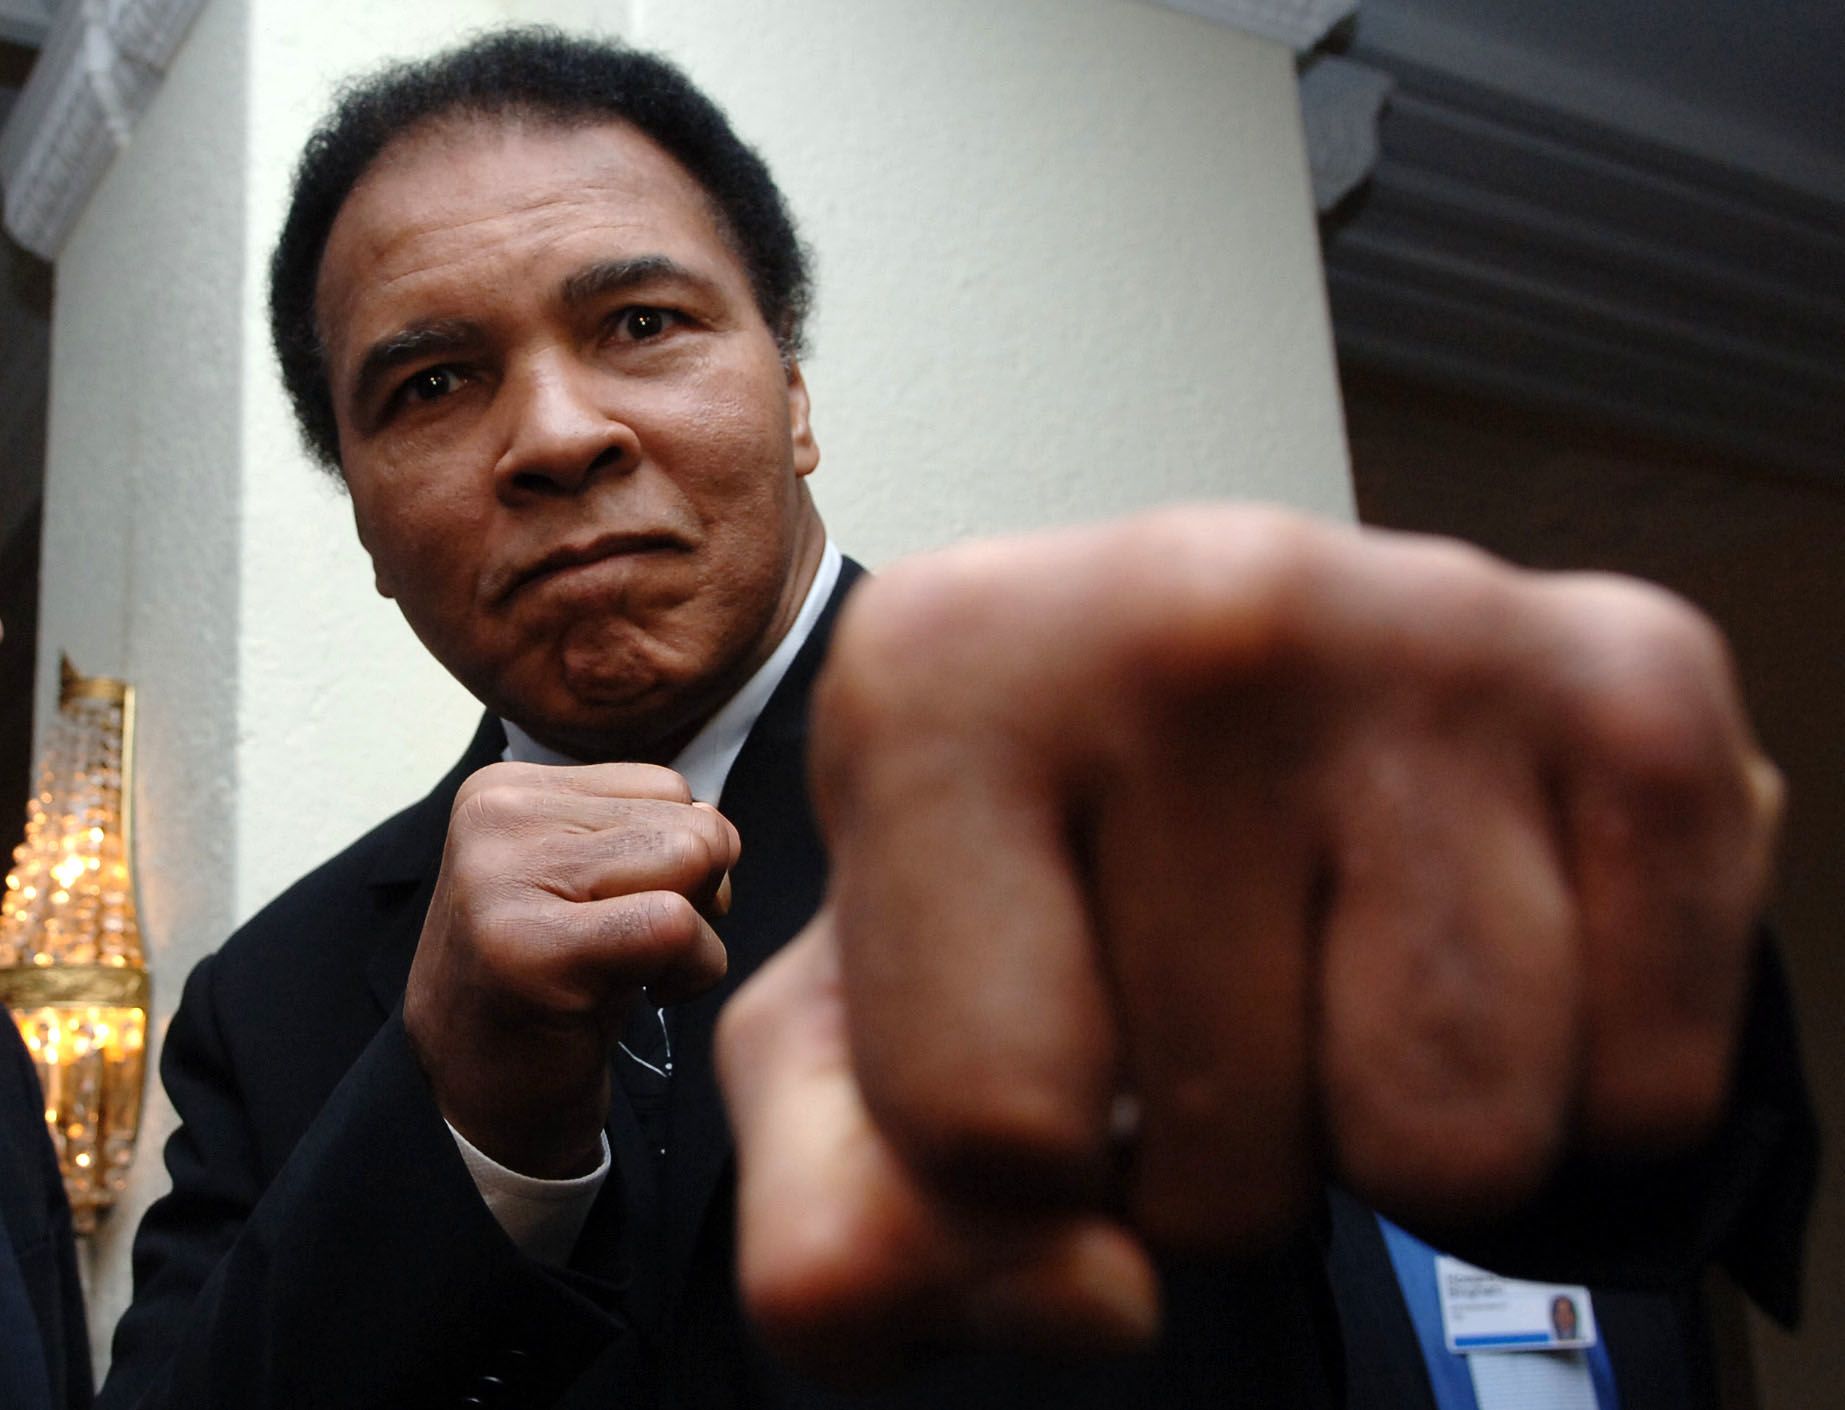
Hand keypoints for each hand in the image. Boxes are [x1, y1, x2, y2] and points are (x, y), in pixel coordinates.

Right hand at [405, 761, 735, 1176]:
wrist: (481, 1091)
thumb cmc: (557, 982)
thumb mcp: (594, 880)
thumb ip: (651, 830)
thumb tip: (717, 824)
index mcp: (507, 789)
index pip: (668, 788)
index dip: (683, 859)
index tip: (630, 913)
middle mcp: (495, 816)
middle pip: (689, 822)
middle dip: (697, 893)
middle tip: (639, 950)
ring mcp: (502, 878)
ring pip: (690, 861)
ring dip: (697, 933)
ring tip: (636, 968)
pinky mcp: (528, 947)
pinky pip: (675, 924)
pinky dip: (694, 969)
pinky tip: (650, 996)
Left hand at [716, 505, 1780, 1372]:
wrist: (1232, 698)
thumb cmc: (1027, 867)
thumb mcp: (847, 1044)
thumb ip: (843, 1220)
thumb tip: (1083, 1295)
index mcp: (940, 673)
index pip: (985, 1132)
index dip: (1018, 1171)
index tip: (1039, 1033)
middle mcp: (1191, 609)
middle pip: (1223, 1168)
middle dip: (1212, 1153)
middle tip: (1206, 990)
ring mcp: (1427, 631)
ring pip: (1447, 1146)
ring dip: (1387, 1124)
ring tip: (1334, 960)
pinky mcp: (1638, 691)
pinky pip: (1636, 1092)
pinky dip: (1564, 1083)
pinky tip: (1475, 937)